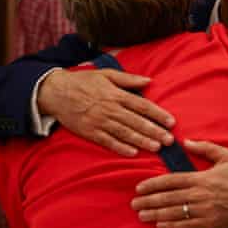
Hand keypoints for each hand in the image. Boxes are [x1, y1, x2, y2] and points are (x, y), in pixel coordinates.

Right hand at [37, 68, 174, 155]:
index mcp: (116, 94)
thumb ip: (129, 79)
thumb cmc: (83, 81)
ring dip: (142, 141)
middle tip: (169, 140)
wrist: (56, 91)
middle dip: (154, 131)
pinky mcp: (90, 132)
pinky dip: (120, 148)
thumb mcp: (107, 74)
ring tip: (156, 147)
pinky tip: (133, 153)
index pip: (142, 105)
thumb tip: (149, 80)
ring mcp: (99, 122)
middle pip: (136, 121)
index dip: (158, 114)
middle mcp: (110, 109)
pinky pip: (107, 141)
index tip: (171, 122)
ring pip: (125, 133)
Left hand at [131, 140, 227, 227]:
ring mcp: (203, 210)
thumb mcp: (225, 156)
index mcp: (200, 178)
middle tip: (134, 203)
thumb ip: (205, 147)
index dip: (153, 185)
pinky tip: (160, 225)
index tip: (139, 187)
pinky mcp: (209, 222)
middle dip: (149, 201)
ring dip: (155, 214)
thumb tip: (186, 142)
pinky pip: (187, 225)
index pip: (170, 181)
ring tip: (141, 215)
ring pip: (174, 212)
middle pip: (168, 198)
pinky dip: (172, 226)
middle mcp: (199, 194)